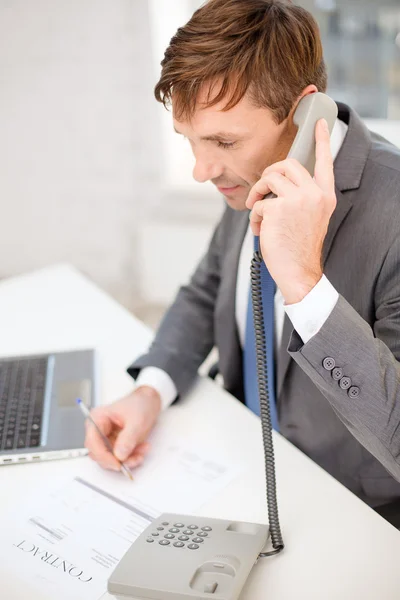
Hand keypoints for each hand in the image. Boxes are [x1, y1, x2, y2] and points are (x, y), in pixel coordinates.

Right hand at [84, 386, 160, 471]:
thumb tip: (119, 455)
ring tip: (141, 452)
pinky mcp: (115, 444)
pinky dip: (131, 457)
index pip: (92, 442)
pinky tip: (141, 450)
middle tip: (133, 459)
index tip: (117, 463)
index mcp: (97, 418)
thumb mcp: (137, 420)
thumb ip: (128, 438)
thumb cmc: (140, 404)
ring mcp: (107, 438)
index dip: (103, 456)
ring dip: (127, 460)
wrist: (149, 402)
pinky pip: (119, 458)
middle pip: (99, 453)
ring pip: (110, 458)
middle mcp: (99, 429)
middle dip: (117, 459)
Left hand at [246, 118, 336, 304]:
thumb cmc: (299, 246)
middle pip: (288, 164)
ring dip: (257, 193)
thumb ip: (302, 197)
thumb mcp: (310, 217)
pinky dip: (254, 216)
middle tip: (262, 188)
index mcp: (325, 195)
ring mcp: (297, 200)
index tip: (321, 124)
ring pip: (269, 178)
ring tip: (258, 211)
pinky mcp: (278, 209)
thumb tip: (278, 181)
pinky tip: (260, 231)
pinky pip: (258, 202)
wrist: (299, 271)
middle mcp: (314, 194)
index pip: (326, 162)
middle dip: (269, 172)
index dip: (322, 141)